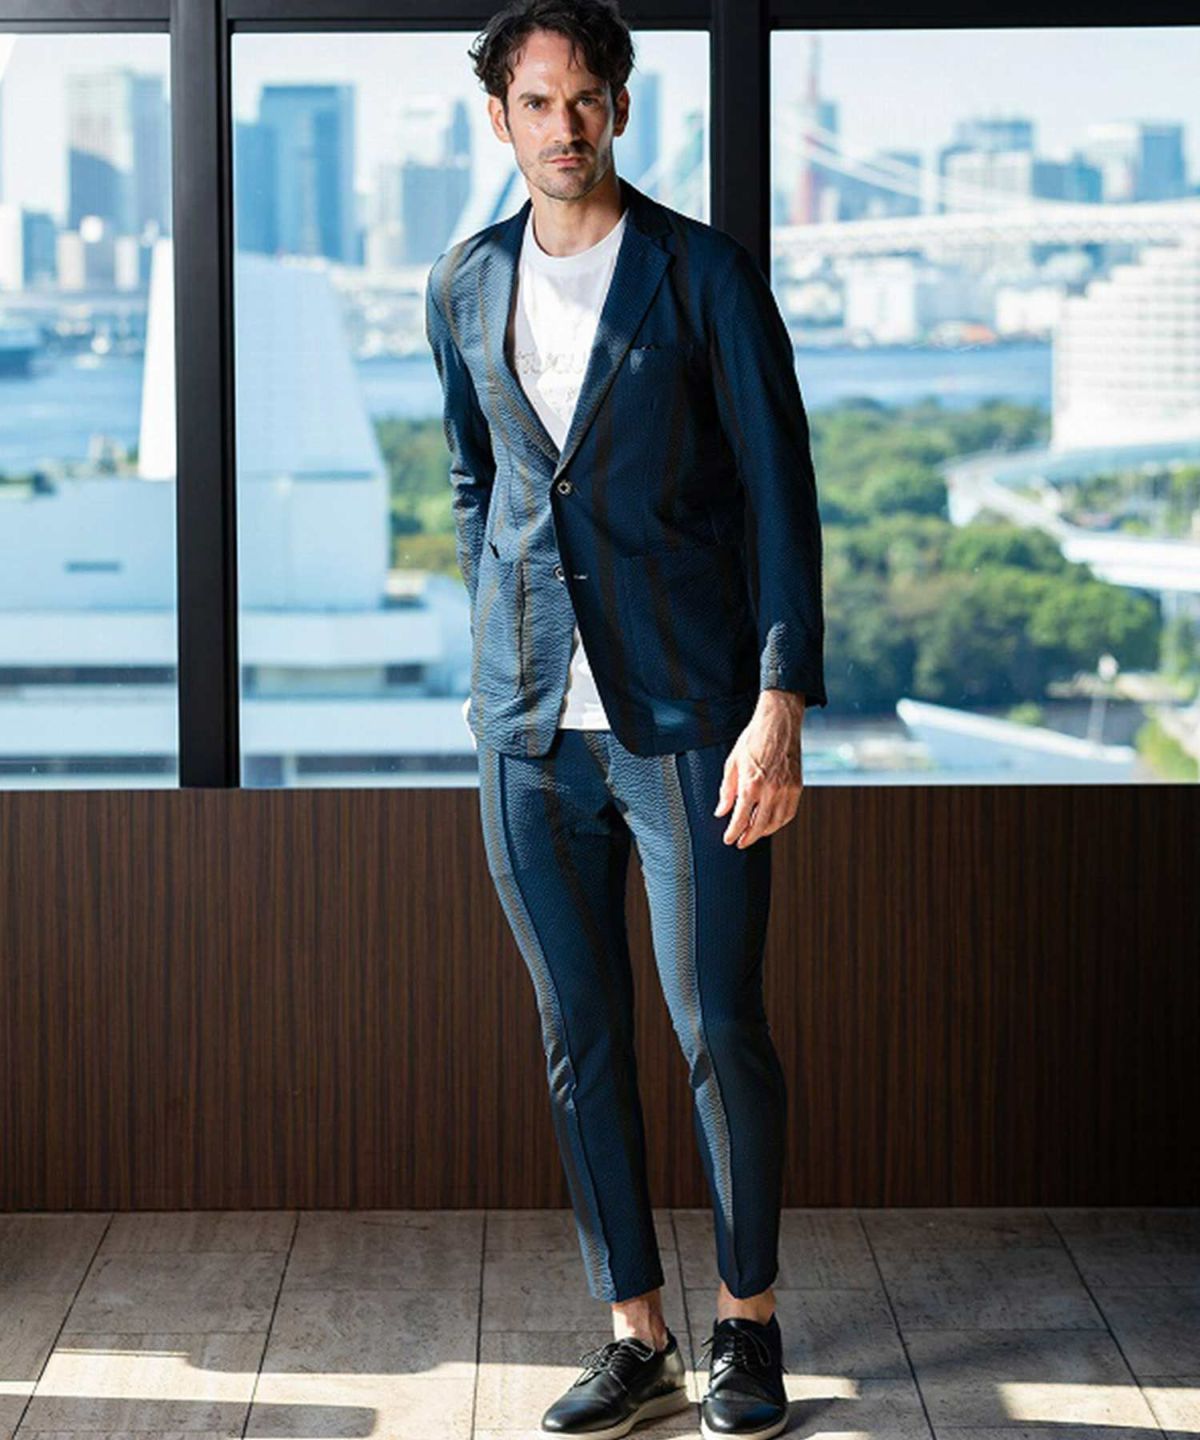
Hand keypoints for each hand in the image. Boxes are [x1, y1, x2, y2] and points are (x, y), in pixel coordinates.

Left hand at [713, 690, 805, 846]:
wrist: (779, 723)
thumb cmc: (754, 739)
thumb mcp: (732, 763)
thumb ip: (726, 791)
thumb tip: (721, 811)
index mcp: (751, 784)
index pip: (740, 819)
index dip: (733, 832)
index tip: (728, 839)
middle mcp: (770, 790)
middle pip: (758, 826)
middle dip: (747, 837)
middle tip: (740, 842)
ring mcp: (786, 789)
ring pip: (776, 822)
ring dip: (764, 832)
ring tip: (753, 834)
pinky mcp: (797, 786)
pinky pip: (789, 813)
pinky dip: (779, 822)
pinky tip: (771, 822)